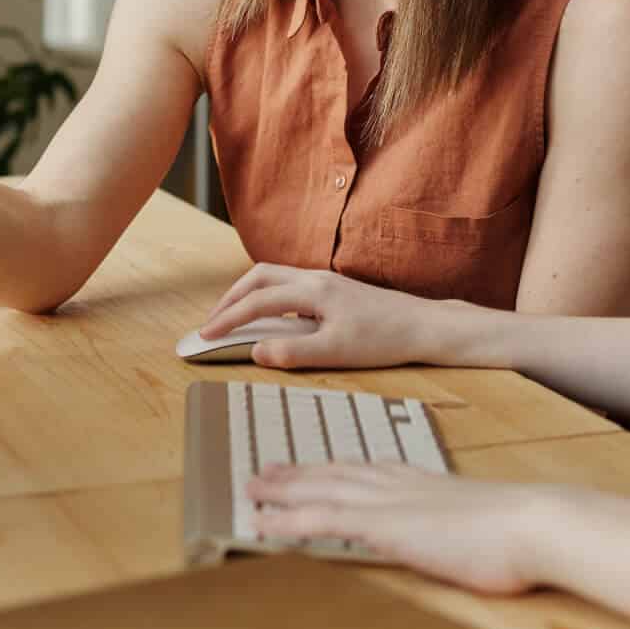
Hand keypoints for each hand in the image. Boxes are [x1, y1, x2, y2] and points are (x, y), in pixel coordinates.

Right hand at [199, 264, 441, 368]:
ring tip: (234, 318)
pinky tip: (272, 318)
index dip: (228, 318)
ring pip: (274, 276)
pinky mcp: (334, 289)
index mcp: (313, 291)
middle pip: (259, 276)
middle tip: (213, 323)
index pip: (257, 301)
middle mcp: (316, 278)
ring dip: (249, 294)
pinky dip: (269, 295)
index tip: (206, 335)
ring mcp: (325, 280)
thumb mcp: (336, 353)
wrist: (423, 326)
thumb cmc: (384, 339)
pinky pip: (289, 284)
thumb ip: (293, 352)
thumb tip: (256, 351)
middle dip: (231, 297)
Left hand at [248, 462, 564, 594]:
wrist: (531, 523)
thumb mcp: (482, 523)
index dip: (333, 469)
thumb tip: (463, 536)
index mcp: (422, 481)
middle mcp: (398, 484)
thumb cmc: (519, 532)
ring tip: (252, 490)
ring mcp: (388, 502)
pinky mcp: (383, 525)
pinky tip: (263, 524)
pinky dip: (288, 521)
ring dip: (282, 490)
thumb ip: (460, 524)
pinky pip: (322, 520)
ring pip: (320, 490)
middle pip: (335, 473)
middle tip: (264, 471)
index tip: (312, 468)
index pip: (366, 470)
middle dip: (297, 473)